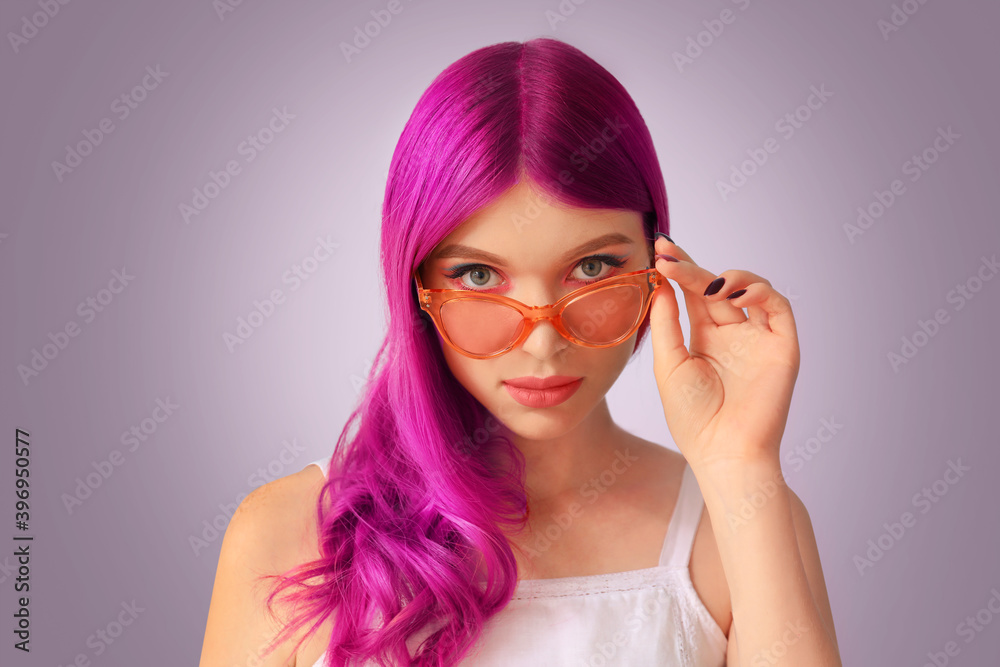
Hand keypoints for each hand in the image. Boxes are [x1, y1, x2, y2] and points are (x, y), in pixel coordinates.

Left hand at [648, 235, 799, 470]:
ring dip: (729, 277)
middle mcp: (733, 334)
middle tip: (669, 254)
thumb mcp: (669, 364)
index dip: (679, 270)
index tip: (660, 248)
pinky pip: (778, 308)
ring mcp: (758, 339)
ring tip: (706, 282)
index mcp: (704, 338)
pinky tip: (735, 294)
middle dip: (693, 267)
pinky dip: (760, 292)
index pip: (692, 294)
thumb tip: (660, 285)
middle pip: (715, 287)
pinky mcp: (782, 346)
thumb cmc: (693, 418)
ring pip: (751, 290)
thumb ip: (666, 323)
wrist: (723, 452)